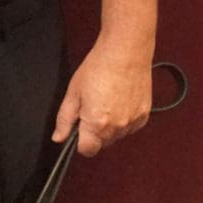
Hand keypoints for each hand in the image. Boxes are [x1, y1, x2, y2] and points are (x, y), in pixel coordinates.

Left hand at [52, 39, 151, 157]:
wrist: (126, 52)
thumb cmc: (99, 68)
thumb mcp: (74, 93)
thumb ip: (65, 119)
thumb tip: (58, 138)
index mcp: (96, 124)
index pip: (87, 150)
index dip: (80, 141)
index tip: (79, 129)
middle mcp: (117, 128)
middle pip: (102, 143)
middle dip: (95, 132)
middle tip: (93, 107)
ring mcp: (132, 122)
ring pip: (117, 136)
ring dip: (111, 126)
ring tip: (108, 101)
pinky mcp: (144, 115)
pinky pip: (130, 127)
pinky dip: (125, 119)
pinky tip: (120, 101)